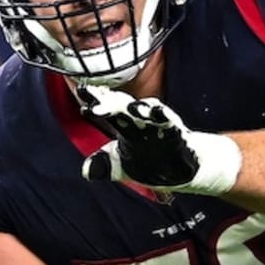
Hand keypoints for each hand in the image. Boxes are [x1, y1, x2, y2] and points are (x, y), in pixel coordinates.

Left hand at [78, 89, 240, 195]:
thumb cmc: (150, 162)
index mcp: (126, 125)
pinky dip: (165, 117)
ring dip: (139, 108)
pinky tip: (158, 111)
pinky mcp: (176, 133)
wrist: (182, 170)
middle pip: (124, 106)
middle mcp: (141, 120)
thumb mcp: (122, 167)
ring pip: (148, 111)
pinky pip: (170, 123)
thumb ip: (104, 165)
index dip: (96, 101)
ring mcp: (159, 125)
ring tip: (130, 106)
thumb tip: (86, 171)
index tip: (82, 92)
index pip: (108, 110)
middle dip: (111, 102)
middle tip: (96, 101)